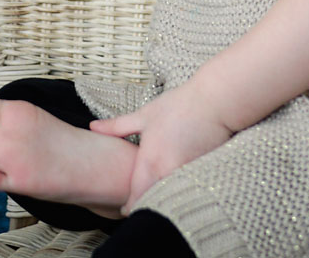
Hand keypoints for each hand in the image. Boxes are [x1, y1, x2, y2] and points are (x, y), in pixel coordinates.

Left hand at [90, 81, 232, 212]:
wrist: (215, 102)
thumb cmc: (179, 106)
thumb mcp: (145, 114)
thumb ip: (117, 126)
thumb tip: (93, 127)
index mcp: (150, 163)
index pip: (135, 201)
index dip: (128, 207)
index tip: (124, 207)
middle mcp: (168, 175)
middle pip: (152, 204)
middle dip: (145, 206)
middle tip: (139, 203)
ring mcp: (187, 177)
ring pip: (170, 199)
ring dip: (162, 199)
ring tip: (157, 195)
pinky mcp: (202, 175)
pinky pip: (187, 191)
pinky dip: (180, 192)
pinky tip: (178, 185)